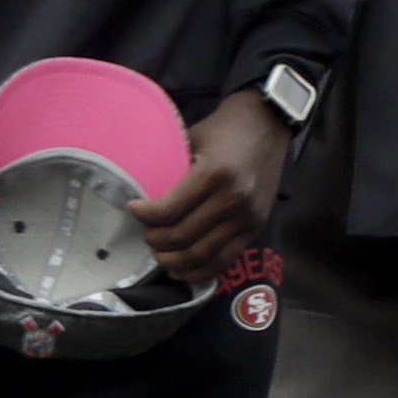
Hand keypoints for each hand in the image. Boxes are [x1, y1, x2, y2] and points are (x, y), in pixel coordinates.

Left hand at [134, 89, 289, 280]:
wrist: (266, 126)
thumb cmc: (221, 131)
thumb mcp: (189, 139)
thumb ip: (168, 167)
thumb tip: (136, 191)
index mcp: (214, 175)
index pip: (167, 211)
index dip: (142, 215)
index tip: (131, 207)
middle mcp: (234, 200)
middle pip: (182, 237)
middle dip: (155, 241)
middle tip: (144, 233)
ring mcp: (248, 217)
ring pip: (202, 255)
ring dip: (173, 260)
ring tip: (158, 253)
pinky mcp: (256, 227)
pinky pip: (225, 260)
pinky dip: (199, 271)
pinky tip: (180, 270)